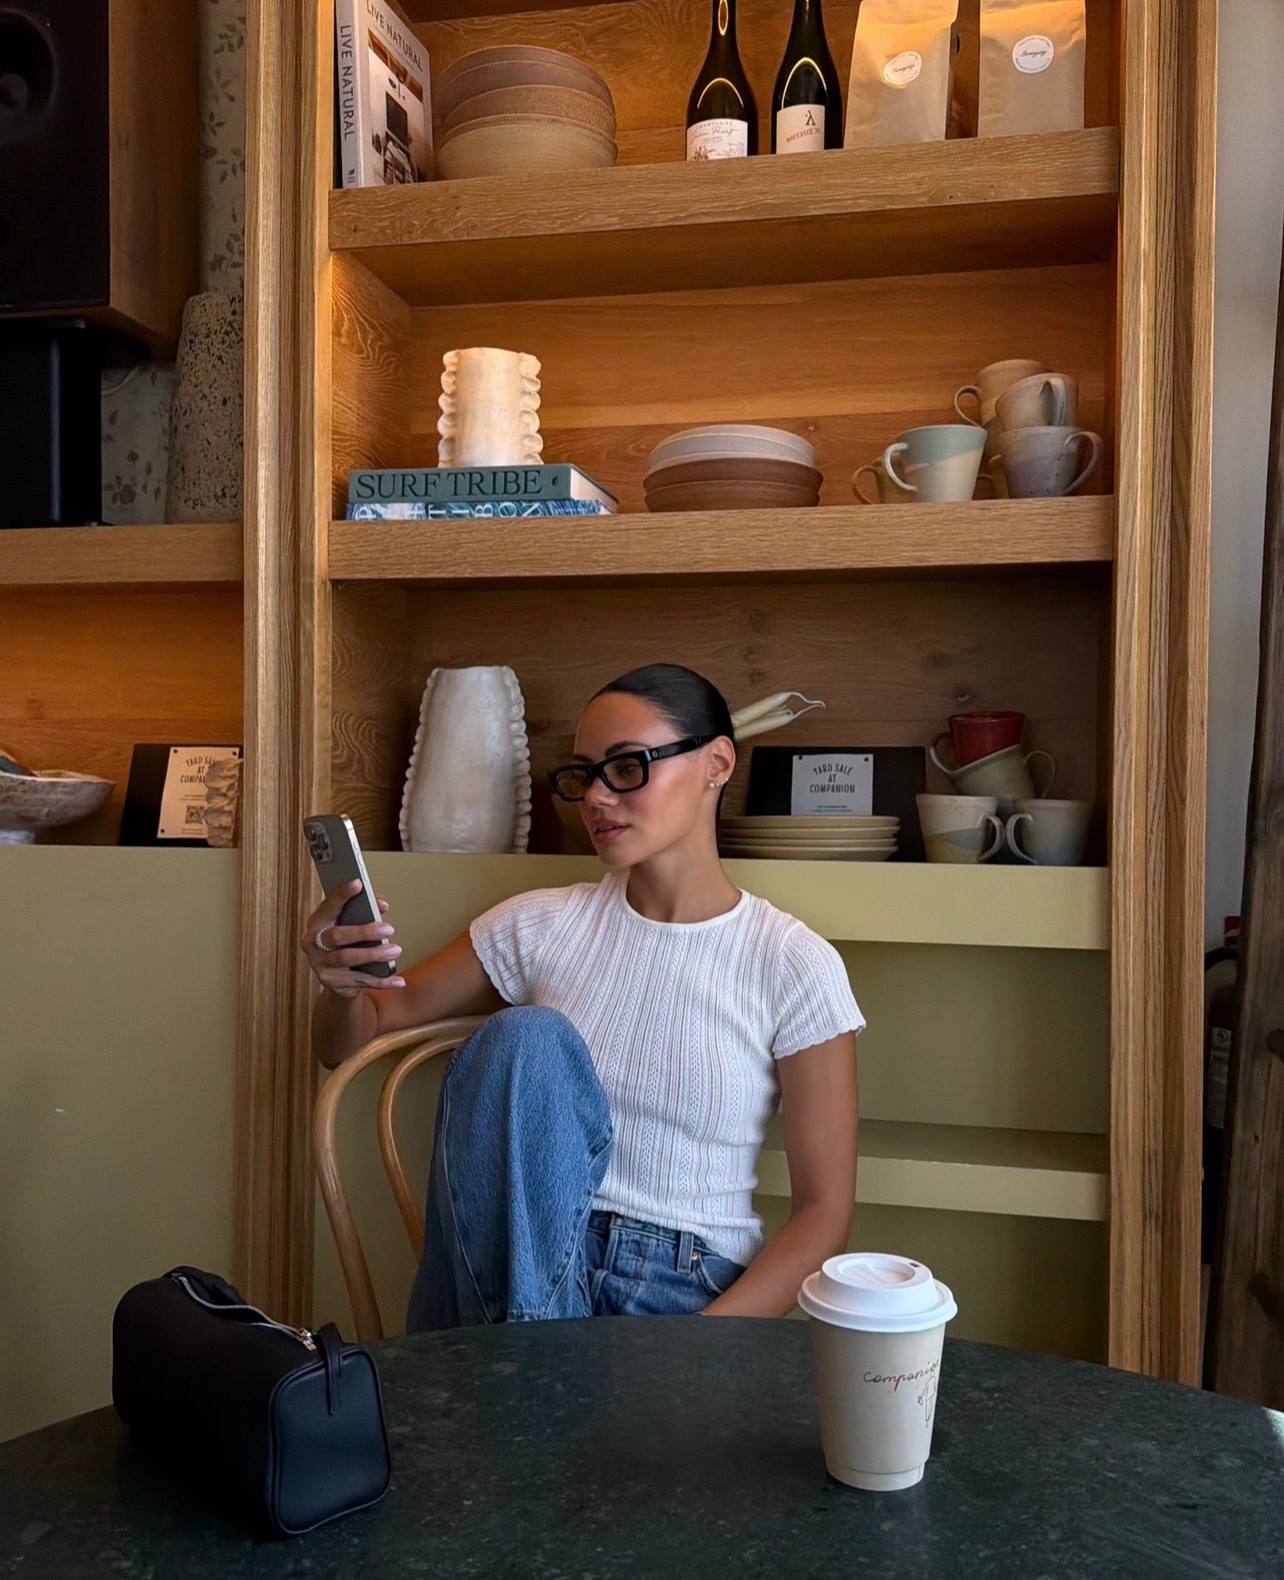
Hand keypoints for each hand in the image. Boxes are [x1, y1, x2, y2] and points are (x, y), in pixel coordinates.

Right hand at [301, 880, 404, 999]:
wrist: (338, 978)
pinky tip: (399, 981)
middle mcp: (313, 944)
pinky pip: (360, 981)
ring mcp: (320, 965)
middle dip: (363, 931)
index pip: (328, 906)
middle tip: (388, 929)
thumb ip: (366, 910)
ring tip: (395, 950)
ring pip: (346, 958)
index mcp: (317, 923)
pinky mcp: (332, 983)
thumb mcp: (352, 924)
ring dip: (373, 955)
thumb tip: (382, 905)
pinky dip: (382, 982)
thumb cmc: (346, 942)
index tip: (358, 883)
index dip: (341, 895)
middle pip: (336, 936)